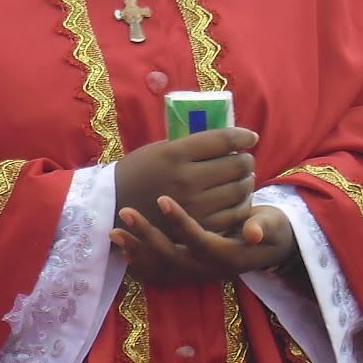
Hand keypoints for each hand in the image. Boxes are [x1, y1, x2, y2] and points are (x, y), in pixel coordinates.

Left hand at [112, 199, 296, 285]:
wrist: (271, 250)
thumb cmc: (270, 229)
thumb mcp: (273, 226)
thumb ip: (264, 227)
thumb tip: (254, 232)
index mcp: (226, 254)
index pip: (198, 239)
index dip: (180, 221)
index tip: (162, 198)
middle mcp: (207, 268)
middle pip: (171, 256)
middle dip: (146, 235)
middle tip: (125, 211)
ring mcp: (195, 273)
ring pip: (160, 267)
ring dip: (136, 249)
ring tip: (113, 231)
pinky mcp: (188, 272)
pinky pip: (159, 274)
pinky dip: (141, 264)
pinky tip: (122, 250)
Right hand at [114, 127, 256, 237]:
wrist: (113, 207)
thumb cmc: (137, 173)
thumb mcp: (158, 150)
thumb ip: (189, 146)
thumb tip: (224, 140)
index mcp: (175, 155)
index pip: (222, 140)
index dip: (241, 136)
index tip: (250, 137)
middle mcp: (187, 179)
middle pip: (235, 164)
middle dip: (246, 159)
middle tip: (245, 159)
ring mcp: (195, 205)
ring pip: (240, 189)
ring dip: (247, 180)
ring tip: (243, 177)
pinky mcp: (200, 226)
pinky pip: (235, 212)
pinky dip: (242, 203)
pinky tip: (238, 197)